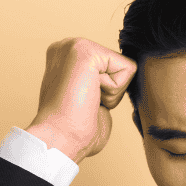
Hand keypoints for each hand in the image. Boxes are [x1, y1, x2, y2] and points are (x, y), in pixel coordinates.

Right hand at [25, 38, 136, 163]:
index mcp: (65, 58)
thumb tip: (112, 89)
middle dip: (111, 90)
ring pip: (124, 67)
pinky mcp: (86, 51)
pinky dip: (115, 91)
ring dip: (112, 92)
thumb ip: (100, 86)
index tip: (83, 104)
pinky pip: (128, 68)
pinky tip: (90, 97)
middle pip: (119, 65)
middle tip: (86, 104)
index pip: (111, 68)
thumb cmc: (72, 132)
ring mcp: (74, 45)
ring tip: (87, 101)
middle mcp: (67, 47)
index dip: (106, 93)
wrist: (58, 140)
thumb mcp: (90, 100)